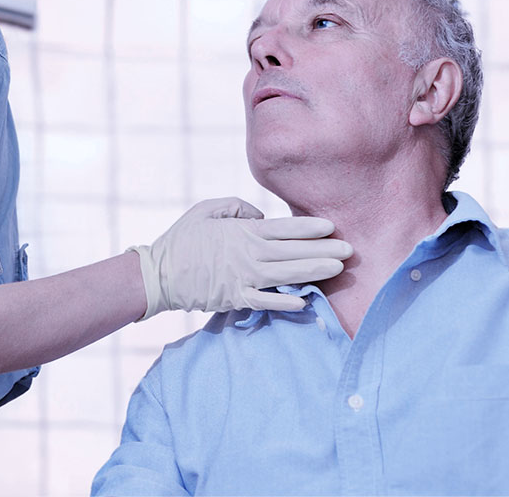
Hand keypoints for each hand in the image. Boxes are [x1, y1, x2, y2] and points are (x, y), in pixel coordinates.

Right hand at [131, 197, 350, 319]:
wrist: (158, 275)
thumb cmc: (182, 239)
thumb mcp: (206, 209)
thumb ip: (236, 207)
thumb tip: (261, 215)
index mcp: (241, 232)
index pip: (284, 229)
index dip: (309, 228)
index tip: (332, 227)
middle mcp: (247, 255)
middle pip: (293, 253)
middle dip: (323, 251)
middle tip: (349, 250)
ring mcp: (242, 279)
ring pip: (286, 275)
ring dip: (314, 273)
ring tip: (338, 270)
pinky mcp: (235, 299)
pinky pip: (264, 301)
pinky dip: (284, 301)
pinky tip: (305, 300)